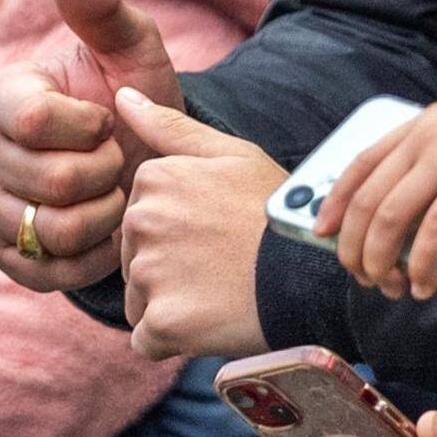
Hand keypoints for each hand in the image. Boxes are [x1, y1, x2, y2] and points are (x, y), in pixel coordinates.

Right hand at [0, 0, 176, 292]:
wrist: (148, 164)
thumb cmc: (135, 100)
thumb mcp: (132, 50)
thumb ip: (100, 6)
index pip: (33, 121)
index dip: (88, 125)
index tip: (108, 116)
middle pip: (50, 182)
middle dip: (105, 172)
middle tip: (117, 159)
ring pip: (53, 229)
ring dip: (106, 215)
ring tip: (115, 192)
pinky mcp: (9, 256)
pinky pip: (52, 270)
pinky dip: (96, 255)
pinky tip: (109, 230)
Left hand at [106, 88, 275, 358]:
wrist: (315, 274)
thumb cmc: (277, 213)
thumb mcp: (232, 155)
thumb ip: (170, 128)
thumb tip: (120, 96)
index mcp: (152, 179)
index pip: (138, 220)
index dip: (177, 234)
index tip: (215, 234)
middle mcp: (141, 221)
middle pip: (134, 260)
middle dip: (168, 270)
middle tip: (220, 267)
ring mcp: (150, 272)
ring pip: (139, 300)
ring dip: (171, 305)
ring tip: (219, 294)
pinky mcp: (162, 321)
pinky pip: (147, 340)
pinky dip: (173, 340)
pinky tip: (210, 323)